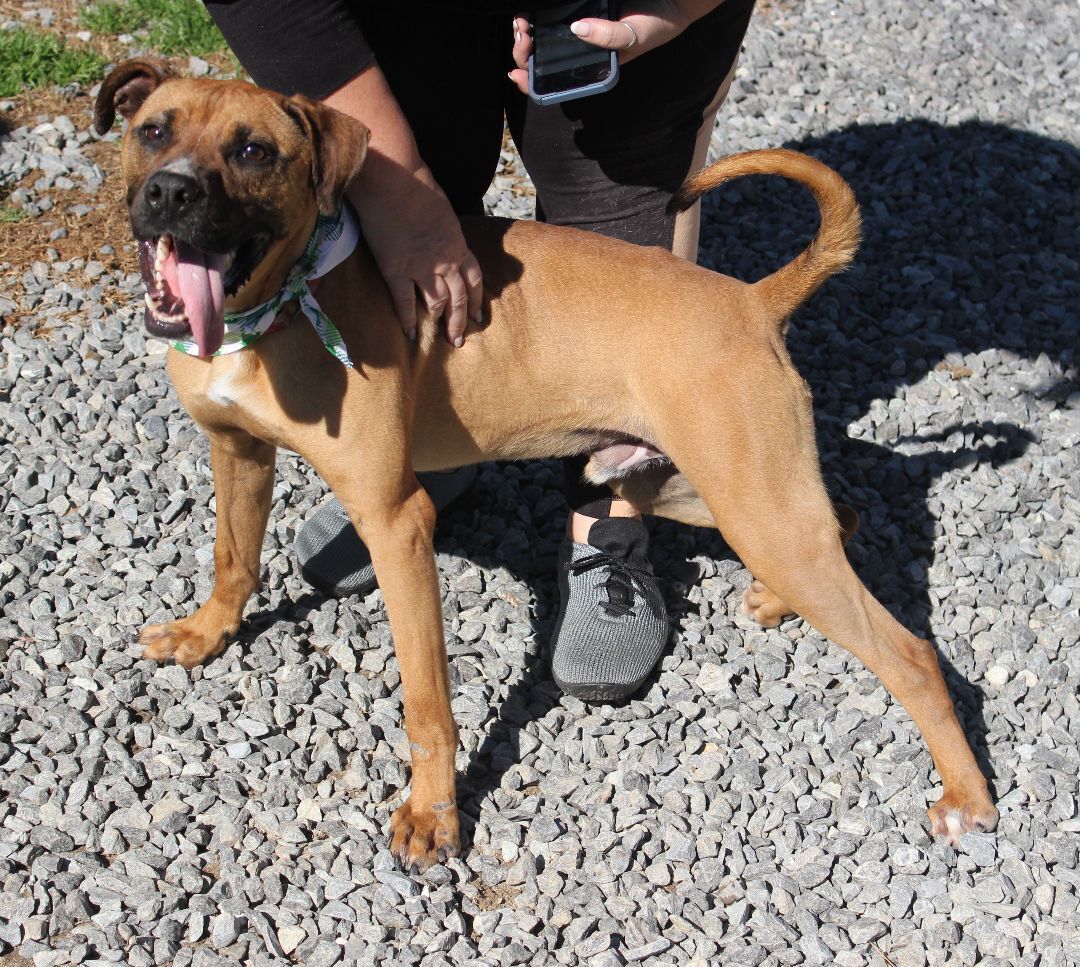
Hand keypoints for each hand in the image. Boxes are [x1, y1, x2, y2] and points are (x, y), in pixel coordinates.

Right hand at [349, 163, 482, 344]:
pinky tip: (410, 335)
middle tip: (458, 339)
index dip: (475, 300)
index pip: (473, 279)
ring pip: (436, 304)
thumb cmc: (416, 185)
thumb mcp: (441, 207)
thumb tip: (437, 226)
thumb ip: (442, 224)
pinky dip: (408, 320)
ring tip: (439, 338)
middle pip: (457, 298)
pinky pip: (404, 302)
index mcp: (457, 244)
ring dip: (438, 322)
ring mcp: (421, 268)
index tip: (477, 317)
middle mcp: (444, 261)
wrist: (395, 182)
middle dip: (459, 321)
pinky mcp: (396, 271)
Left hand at [509, 1, 704, 92]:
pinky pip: (554, 11)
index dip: (531, 82)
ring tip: (522, 22)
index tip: (516, 73)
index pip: (555, 82)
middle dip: (524, 51)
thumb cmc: (654, 24)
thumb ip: (608, 37)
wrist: (670, 1)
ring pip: (542, 35)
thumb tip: (577, 29)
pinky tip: (531, 9)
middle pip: (542, 58)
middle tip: (522, 37)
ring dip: (526, 32)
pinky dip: (539, 10)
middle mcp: (580, 49)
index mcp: (590, 66)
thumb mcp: (633, 37)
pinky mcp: (579, 6)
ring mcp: (578, 27)